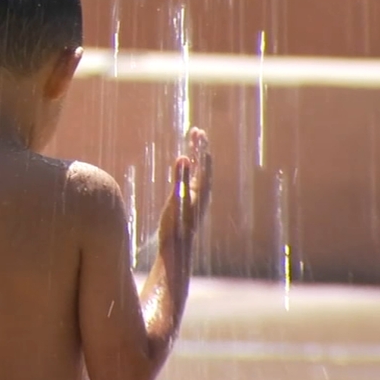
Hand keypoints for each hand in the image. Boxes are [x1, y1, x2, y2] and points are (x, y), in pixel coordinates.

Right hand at [160, 127, 212, 242]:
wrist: (176, 248)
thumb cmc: (176, 224)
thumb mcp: (177, 198)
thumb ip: (181, 177)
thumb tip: (184, 157)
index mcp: (200, 189)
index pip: (203, 162)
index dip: (200, 147)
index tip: (198, 132)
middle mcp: (201, 192)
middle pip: (202, 165)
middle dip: (199, 148)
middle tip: (197, 131)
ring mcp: (196, 197)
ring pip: (198, 172)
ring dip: (195, 157)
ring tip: (193, 144)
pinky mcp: (189, 202)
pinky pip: (192, 180)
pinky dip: (190, 169)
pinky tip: (187, 167)